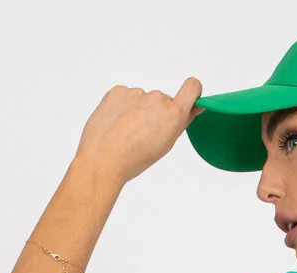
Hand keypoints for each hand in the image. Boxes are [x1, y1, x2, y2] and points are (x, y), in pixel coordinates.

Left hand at [75, 79, 204, 187]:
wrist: (101, 161)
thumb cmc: (133, 160)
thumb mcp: (164, 145)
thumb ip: (180, 123)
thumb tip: (194, 108)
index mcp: (172, 114)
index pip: (192, 87)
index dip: (193, 91)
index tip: (189, 98)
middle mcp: (157, 99)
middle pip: (162, 100)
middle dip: (156, 113)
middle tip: (142, 134)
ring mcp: (137, 93)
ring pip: (142, 100)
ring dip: (137, 112)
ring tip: (125, 132)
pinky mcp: (119, 91)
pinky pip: (126, 97)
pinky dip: (122, 108)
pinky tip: (116, 124)